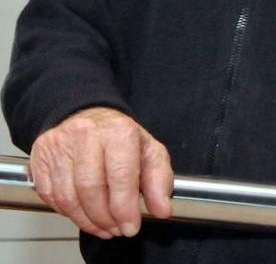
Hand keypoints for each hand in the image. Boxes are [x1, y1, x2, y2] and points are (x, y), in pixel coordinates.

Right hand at [29, 107, 172, 239]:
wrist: (90, 118)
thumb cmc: (121, 138)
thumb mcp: (150, 152)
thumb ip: (159, 181)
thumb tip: (162, 209)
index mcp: (118, 130)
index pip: (120, 175)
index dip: (125, 207)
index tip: (131, 226)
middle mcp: (86, 134)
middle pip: (91, 188)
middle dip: (106, 217)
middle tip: (117, 229)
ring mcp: (59, 146)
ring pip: (68, 196)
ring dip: (87, 221)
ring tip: (104, 227)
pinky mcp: (40, 158)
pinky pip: (51, 196)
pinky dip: (69, 214)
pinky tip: (84, 216)